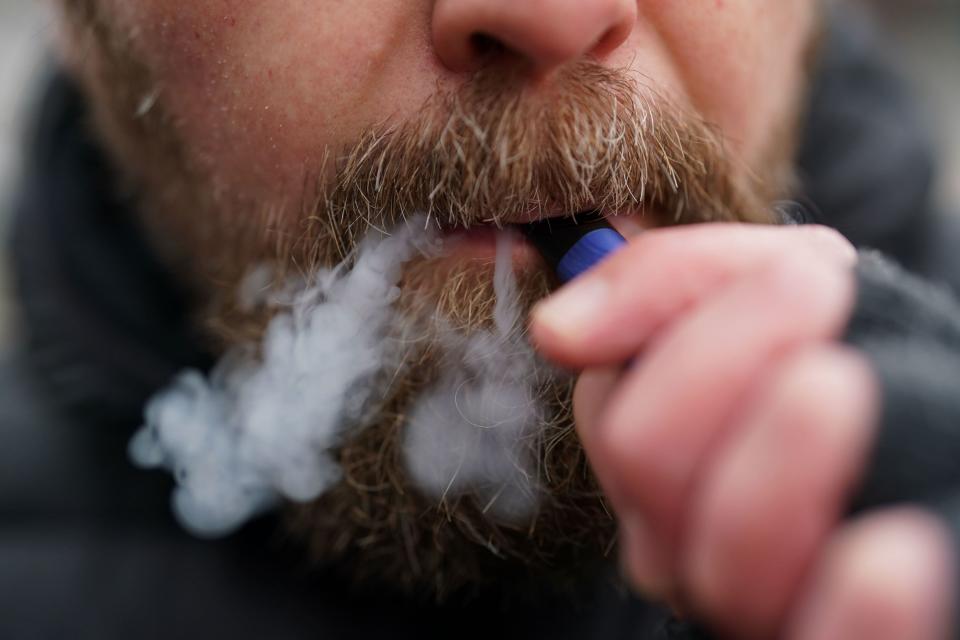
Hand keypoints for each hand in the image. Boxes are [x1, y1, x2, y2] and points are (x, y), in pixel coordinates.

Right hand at [530, 224, 954, 638]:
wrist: (942, 407)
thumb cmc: (855, 341)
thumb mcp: (773, 279)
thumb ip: (660, 283)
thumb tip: (556, 330)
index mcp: (656, 458)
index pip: (615, 410)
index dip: (686, 334)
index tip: (798, 277)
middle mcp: (683, 540)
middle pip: (645, 460)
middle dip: (722, 361)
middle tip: (818, 294)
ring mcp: (752, 603)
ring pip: (722, 560)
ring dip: (782, 460)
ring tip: (842, 383)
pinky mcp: (834, 638)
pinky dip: (856, 611)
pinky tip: (894, 551)